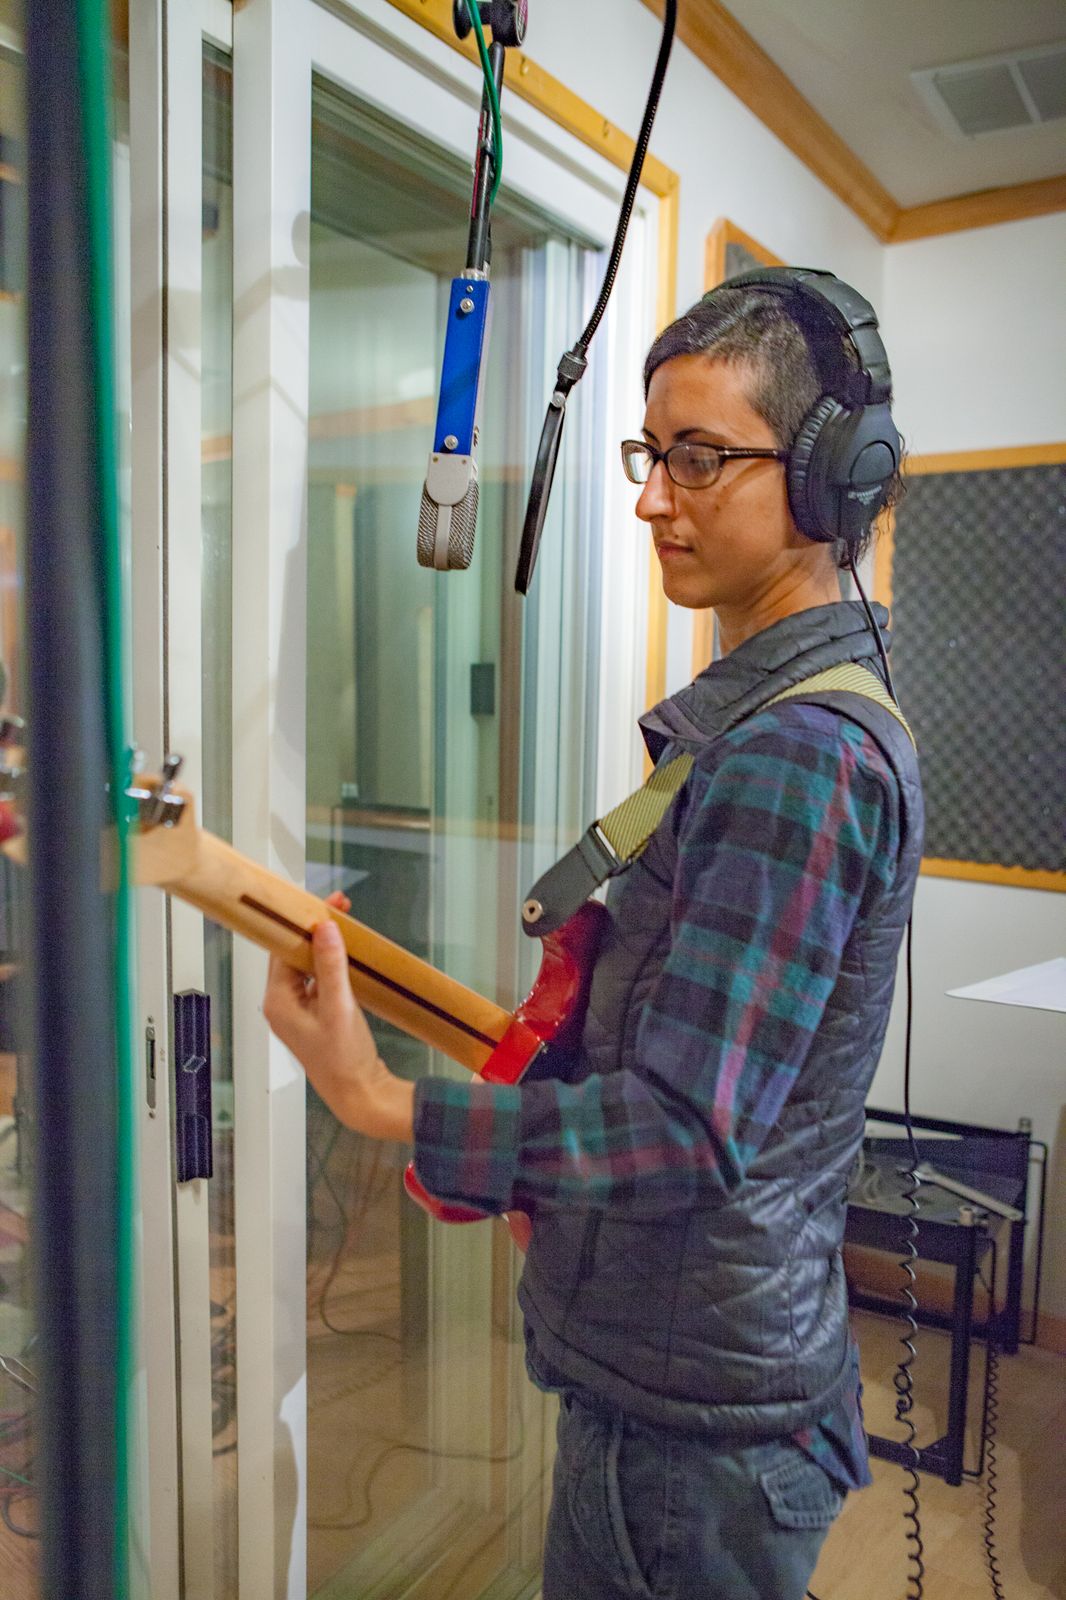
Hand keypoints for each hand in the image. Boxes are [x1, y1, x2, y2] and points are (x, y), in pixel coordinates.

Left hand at [262, 891, 414, 1141]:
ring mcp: (297, 1010)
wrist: (359, 1094)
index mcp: (278, 1001)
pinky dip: (330, 963)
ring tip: (345, 923)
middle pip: (292, 954)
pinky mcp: (314, 1015)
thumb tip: (325, 927)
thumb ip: (330, 965)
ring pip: (305, 965)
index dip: (303, 922)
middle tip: (340, 907)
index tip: (325, 903)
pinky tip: (347, 954)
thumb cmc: (344, 1057)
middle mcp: (282, 1004)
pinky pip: (317, 979)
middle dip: (314, 928)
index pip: (283, 948)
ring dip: (323, 945)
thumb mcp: (339, 1006)